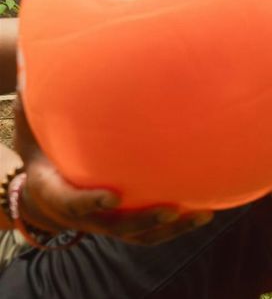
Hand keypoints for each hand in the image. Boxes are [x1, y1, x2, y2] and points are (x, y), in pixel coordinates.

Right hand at [13, 98, 211, 244]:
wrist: (44, 187)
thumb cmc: (46, 148)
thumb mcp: (35, 126)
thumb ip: (41, 102)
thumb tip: (36, 63)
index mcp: (55, 191)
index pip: (71, 202)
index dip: (90, 203)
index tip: (111, 197)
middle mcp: (82, 215)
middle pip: (115, 226)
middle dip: (143, 220)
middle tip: (171, 209)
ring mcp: (106, 222)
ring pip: (139, 235)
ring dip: (170, 228)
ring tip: (203, 215)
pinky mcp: (125, 222)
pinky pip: (151, 231)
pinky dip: (177, 224)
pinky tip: (208, 207)